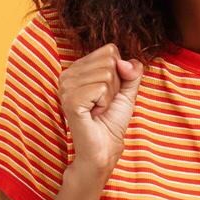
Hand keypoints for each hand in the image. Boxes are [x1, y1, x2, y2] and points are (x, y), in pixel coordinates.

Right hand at [58, 43, 144, 174]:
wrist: (104, 149)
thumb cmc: (111, 121)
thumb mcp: (127, 91)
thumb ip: (132, 71)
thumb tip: (125, 61)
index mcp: (76, 68)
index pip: (109, 51)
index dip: (118, 74)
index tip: (108, 94)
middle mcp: (67, 74)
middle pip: (109, 60)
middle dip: (115, 85)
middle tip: (104, 104)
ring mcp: (66, 87)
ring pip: (107, 73)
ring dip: (110, 95)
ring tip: (99, 109)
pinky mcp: (71, 100)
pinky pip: (102, 88)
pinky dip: (105, 103)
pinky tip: (95, 114)